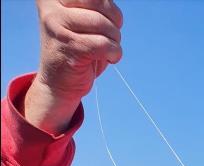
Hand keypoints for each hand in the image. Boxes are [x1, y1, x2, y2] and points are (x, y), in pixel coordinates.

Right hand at [24, 0, 122, 133]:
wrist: (58, 84)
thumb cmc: (76, 49)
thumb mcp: (82, 20)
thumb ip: (94, 7)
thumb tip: (109, 3)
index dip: (108, 7)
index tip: (105, 21)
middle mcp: (51, 5)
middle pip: (98, 1)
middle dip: (114, 20)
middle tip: (111, 35)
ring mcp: (57, 25)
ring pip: (103, 24)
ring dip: (115, 39)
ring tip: (107, 48)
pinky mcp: (69, 46)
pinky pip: (104, 44)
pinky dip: (114, 53)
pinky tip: (109, 58)